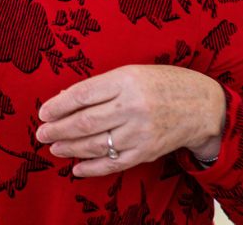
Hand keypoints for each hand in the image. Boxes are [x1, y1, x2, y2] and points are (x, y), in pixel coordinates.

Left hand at [35, 64, 224, 176]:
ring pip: (97, 144)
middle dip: (58, 129)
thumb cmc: (162, 83)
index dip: (58, 105)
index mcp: (125, 80)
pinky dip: (93, 167)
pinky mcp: (146, 152)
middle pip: (85, 122)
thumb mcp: (131, 73)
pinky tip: (77, 168)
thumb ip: (100, 86)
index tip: (43, 112)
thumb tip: (65, 99)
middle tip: (41, 133)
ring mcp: (140, 132)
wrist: (202, 105)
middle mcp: (132, 107)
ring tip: (54, 147)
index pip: (82, 95)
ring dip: (70, 148)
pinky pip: (114, 163)